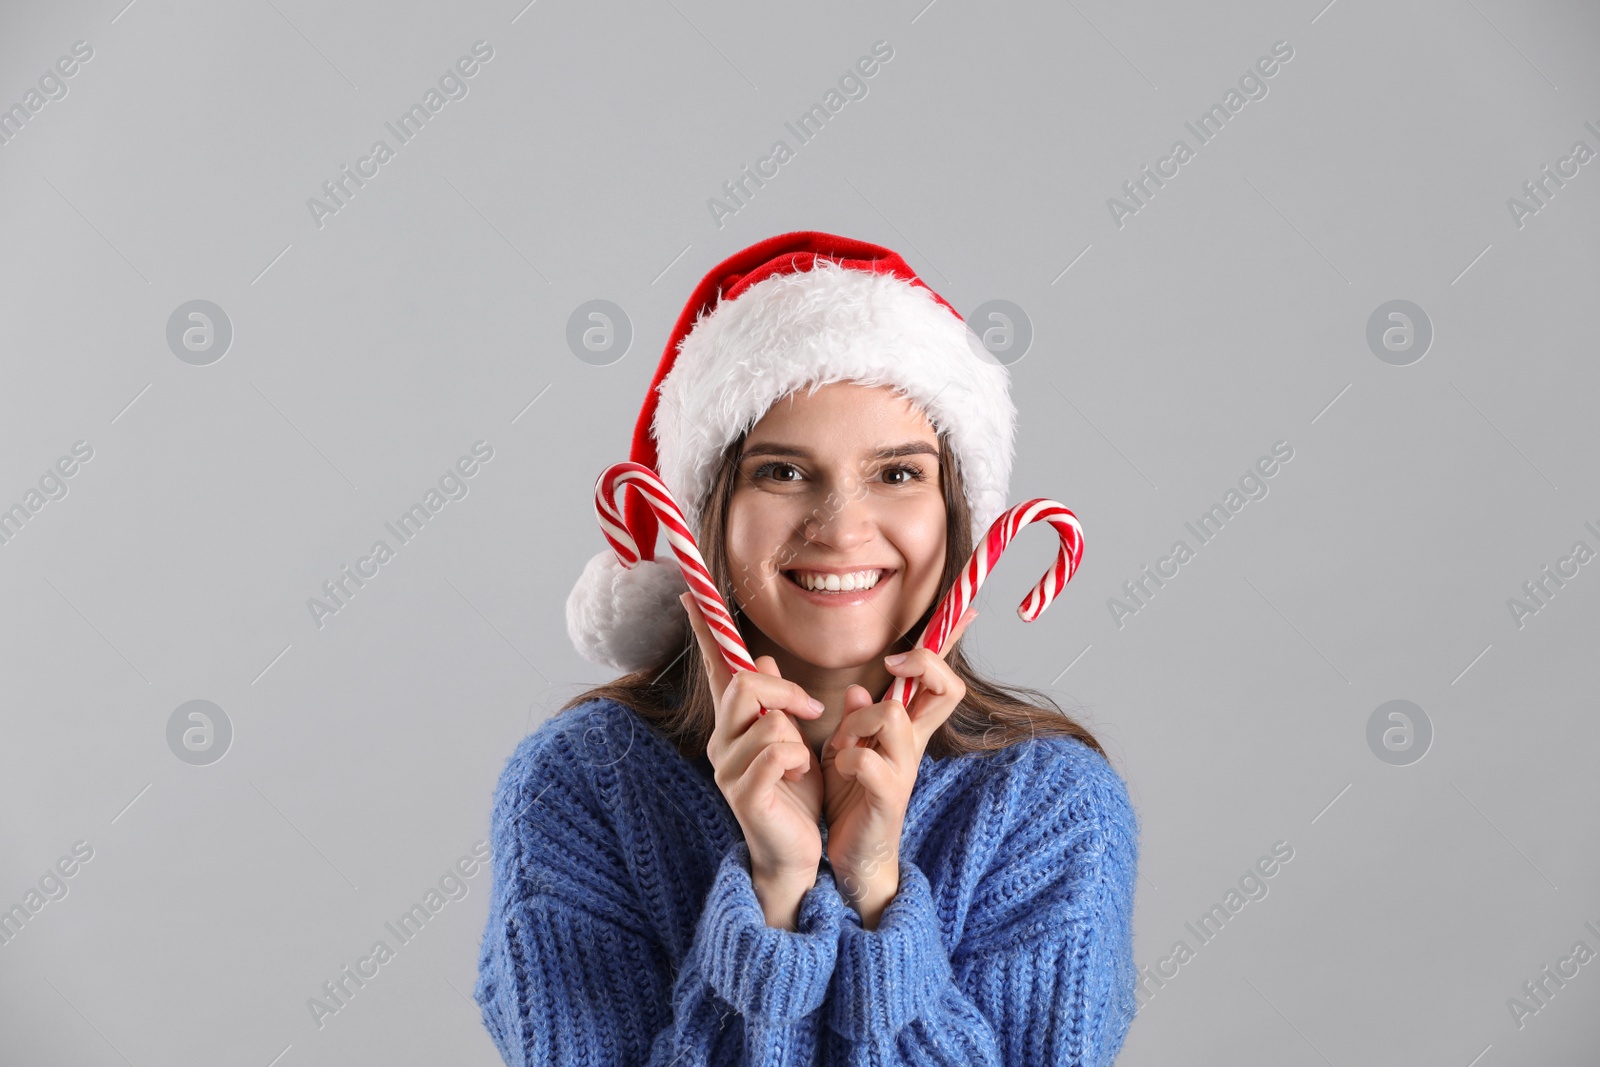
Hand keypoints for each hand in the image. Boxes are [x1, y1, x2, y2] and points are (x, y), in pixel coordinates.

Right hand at [681, 593, 825, 891]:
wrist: (797, 854)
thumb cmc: (797, 794)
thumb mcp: (792, 738)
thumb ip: (776, 702)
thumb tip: (757, 658)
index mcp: (733, 724)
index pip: (715, 667)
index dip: (704, 630)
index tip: (689, 593)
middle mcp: (721, 742)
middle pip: (744, 684)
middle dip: (786, 690)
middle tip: (812, 711)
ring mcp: (728, 769)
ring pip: (766, 719)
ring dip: (796, 735)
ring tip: (801, 760)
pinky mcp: (744, 795)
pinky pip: (776, 753)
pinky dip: (798, 758)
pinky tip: (800, 775)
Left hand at [821, 607, 977, 917]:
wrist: (852, 857)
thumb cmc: (851, 801)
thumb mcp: (849, 750)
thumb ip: (856, 720)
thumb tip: (859, 690)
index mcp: (908, 732)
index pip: (944, 685)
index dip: (939, 653)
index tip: (898, 652)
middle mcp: (914, 747)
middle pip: (948, 688)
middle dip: (922, 665)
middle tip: (889, 670)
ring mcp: (904, 772)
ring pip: (895, 716)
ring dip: (859, 720)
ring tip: (841, 741)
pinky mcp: (887, 799)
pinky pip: (869, 762)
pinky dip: (847, 759)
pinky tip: (838, 769)